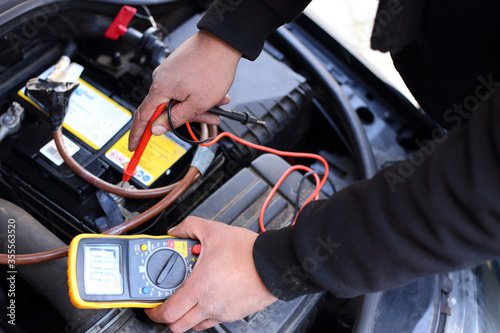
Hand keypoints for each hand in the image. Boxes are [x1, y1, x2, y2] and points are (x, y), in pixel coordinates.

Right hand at [129, 30, 241, 150]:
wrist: (222, 42)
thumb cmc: (212, 68)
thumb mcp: (196, 104)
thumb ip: (174, 119)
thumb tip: (156, 129)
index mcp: (160, 89)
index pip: (142, 117)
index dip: (138, 135)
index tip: (135, 147)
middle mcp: (161, 79)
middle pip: (166, 109)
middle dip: (188, 118)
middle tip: (206, 120)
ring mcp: (169, 73)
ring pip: (180, 99)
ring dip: (199, 106)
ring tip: (217, 106)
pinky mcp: (178, 68)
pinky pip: (185, 89)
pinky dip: (198, 95)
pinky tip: (214, 96)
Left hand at [145, 217, 276, 331]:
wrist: (274, 263)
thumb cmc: (248, 252)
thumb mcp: (214, 230)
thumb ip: (190, 227)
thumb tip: (177, 230)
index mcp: (199, 288)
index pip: (167, 312)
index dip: (153, 311)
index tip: (150, 304)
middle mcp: (209, 305)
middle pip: (177, 326)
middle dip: (166, 318)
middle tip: (165, 304)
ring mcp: (222, 312)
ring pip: (195, 326)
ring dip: (186, 316)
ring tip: (186, 299)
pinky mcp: (235, 313)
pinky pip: (213, 321)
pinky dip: (205, 314)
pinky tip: (208, 296)